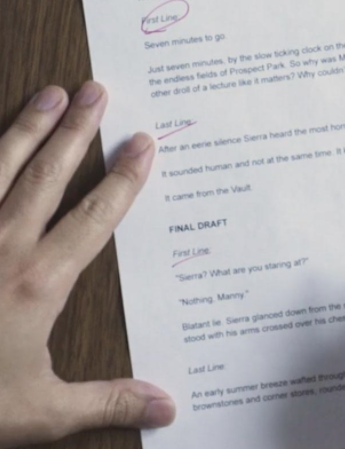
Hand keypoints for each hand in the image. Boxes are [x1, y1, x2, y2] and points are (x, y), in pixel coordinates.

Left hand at [0, 83, 174, 448]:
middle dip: (77, 130)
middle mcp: (2, 246)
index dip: (123, 178)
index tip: (142, 143)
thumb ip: (106, 402)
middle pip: (49, 174)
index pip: (95, 216)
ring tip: (48, 94)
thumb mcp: (39, 413)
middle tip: (97, 91)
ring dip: (26, 127)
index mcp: (37, 281)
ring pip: (0, 167)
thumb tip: (168, 406)